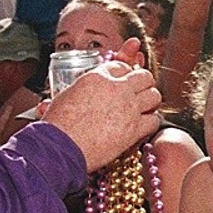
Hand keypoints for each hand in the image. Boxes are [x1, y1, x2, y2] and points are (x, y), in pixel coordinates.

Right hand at [37, 56, 161, 171]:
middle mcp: (117, 88)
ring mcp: (129, 107)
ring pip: (154, 96)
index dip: (124, 74)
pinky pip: (154, 120)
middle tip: (139, 92)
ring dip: (150, 101)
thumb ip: (79, 90)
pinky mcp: (135, 128)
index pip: (121, 66)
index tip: (124, 82)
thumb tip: (78, 93)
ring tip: (145, 107)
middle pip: (144, 76)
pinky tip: (143, 125)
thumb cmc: (58, 125)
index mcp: (98, 77)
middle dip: (143, 83)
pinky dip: (151, 122)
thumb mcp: (65, 96)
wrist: (61, 147)